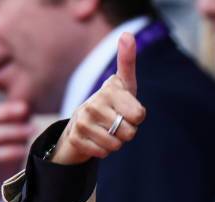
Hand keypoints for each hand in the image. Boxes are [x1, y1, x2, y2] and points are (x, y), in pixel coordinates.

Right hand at [52, 33, 145, 164]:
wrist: (81, 123)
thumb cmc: (111, 103)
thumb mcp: (123, 84)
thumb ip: (127, 61)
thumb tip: (127, 34)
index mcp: (109, 90)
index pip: (139, 115)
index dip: (137, 117)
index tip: (128, 110)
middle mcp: (93, 104)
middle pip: (130, 132)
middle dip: (128, 132)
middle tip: (117, 123)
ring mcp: (82, 122)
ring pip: (116, 145)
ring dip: (116, 143)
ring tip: (107, 131)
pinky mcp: (75, 139)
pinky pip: (102, 153)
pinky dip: (104, 151)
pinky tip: (97, 140)